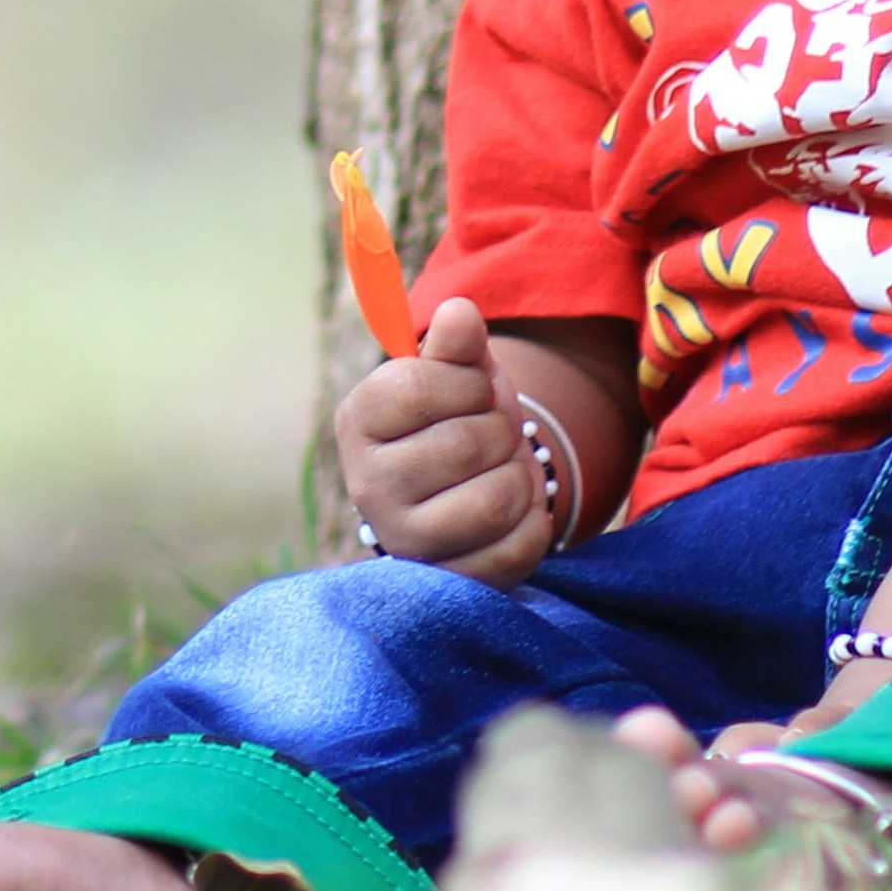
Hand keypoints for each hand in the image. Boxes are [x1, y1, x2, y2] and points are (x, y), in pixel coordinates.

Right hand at [331, 296, 556, 583]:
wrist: (457, 492)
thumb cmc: (452, 421)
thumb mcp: (454, 376)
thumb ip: (456, 344)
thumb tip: (459, 311)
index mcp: (358, 422)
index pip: (416, 386)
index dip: (467, 381)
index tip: (472, 389)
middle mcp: (368, 485)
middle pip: (466, 443)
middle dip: (500, 431)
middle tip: (492, 436)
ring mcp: (405, 540)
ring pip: (495, 499)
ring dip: (518, 476)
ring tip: (501, 471)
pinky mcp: (449, 580)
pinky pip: (517, 547)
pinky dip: (533, 520)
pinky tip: (514, 510)